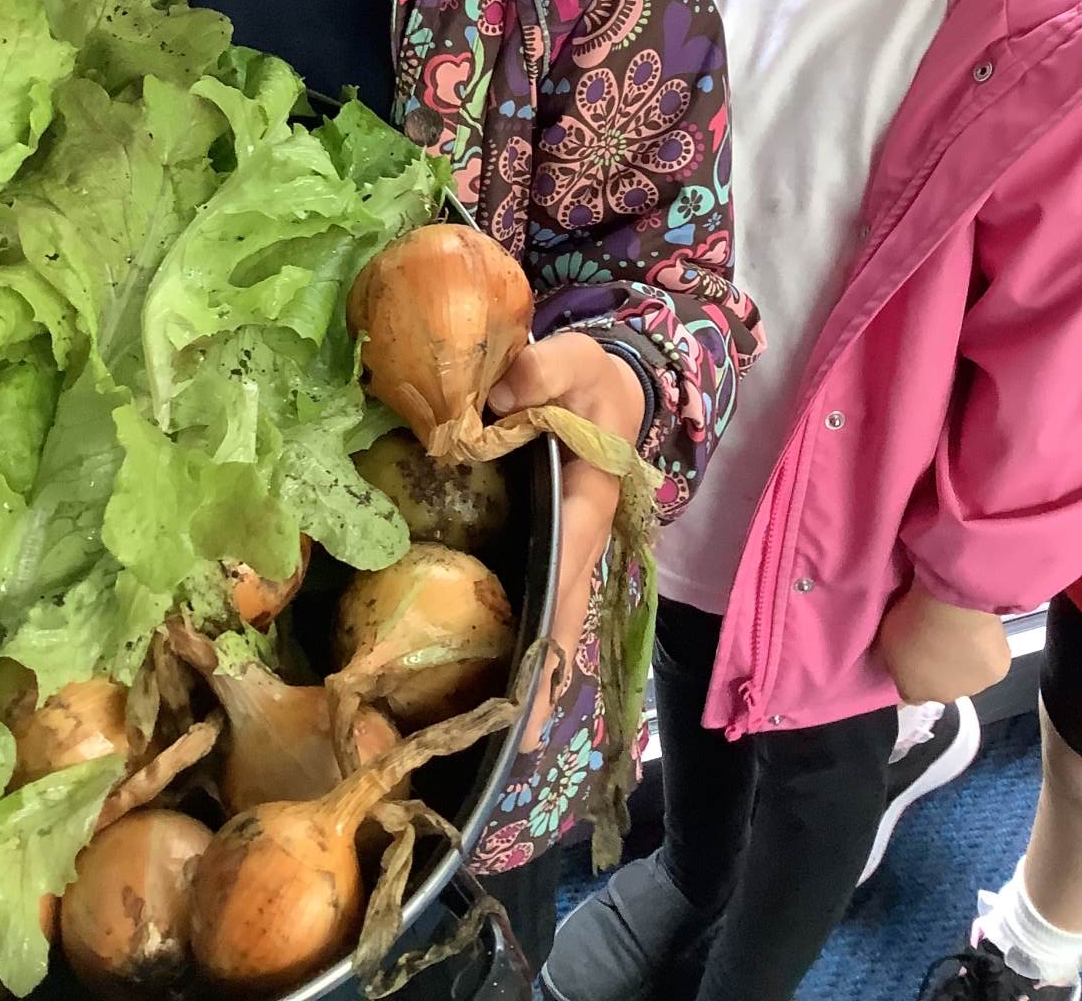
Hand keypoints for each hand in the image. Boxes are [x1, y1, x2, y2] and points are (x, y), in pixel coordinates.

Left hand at [490, 331, 646, 748]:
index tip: (535, 679)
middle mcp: (581, 539)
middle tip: (518, 743)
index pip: (568, 568)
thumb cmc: (591, 379)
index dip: (552, 622)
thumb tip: (495, 397)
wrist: (608, 384)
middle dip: (546, 676)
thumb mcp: (574, 360)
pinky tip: (499, 680)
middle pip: (565, 616)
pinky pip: (538, 598)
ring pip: (555, 618)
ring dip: (536, 672)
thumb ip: (540, 371)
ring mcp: (566, 549)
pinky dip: (526, 640)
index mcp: (589, 503)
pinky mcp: (548, 547)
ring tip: (509, 737)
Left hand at [875, 583, 1010, 705]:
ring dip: (965, 661)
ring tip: (962, 633)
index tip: (914, 653)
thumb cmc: (912, 620)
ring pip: (968, 676)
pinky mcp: (997, 673)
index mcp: (912, 691)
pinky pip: (989, 662)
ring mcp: (973, 687)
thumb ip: (897, 657)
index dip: (913, 673)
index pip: (910, 691)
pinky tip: (980, 632)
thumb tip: (906, 662)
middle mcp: (943, 698)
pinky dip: (986, 650)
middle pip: (941, 686)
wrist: (952, 611)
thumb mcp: (888, 638)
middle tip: (939, 640)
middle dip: (940, 668)